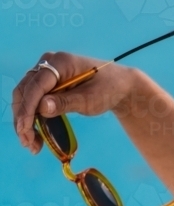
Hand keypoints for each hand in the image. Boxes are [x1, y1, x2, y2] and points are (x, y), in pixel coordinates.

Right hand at [12, 51, 137, 153]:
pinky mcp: (46, 84)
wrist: (119, 86)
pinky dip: (30, 118)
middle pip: (25, 92)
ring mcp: (46, 73)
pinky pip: (31, 101)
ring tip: (31, 144)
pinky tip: (35, 136)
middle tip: (28, 142)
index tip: (25, 129)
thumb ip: (66, 102)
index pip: (36, 85)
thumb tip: (41, 107)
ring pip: (24, 98)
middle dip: (23, 118)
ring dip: (24, 121)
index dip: (27, 108)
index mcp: (62, 62)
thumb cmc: (109, 89)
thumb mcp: (91, 99)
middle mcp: (49, 63)